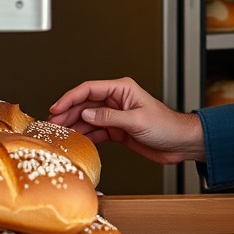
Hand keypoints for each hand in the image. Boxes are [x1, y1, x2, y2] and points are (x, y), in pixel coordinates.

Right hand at [48, 77, 204, 163]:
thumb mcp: (136, 121)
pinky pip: (96, 131)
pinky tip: (76, 141)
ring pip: (88, 118)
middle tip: (53, 124)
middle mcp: (117, 100)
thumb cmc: (166, 126)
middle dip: (68, 113)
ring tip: (60, 134)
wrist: (179, 143)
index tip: (56, 108)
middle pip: (85, 104)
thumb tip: (86, 114)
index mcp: (122, 89)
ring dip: (74, 126)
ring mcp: (116, 115)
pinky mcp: (117, 130)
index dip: (70, 98)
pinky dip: (85, 136)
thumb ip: (110, 117)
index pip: (90, 89)